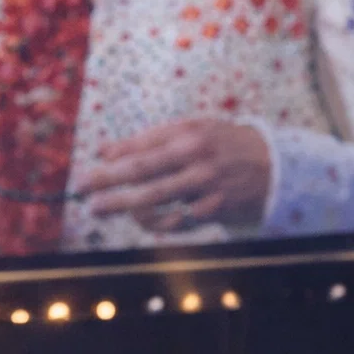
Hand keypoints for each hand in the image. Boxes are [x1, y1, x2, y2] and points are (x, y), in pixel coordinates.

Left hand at [75, 119, 271, 231]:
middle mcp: (195, 156)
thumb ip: (149, 140)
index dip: (110, 160)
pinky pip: (176, 220)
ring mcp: (205, 183)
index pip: (140, 146)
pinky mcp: (214, 207)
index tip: (86, 171)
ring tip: (100, 209)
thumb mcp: (190, 131)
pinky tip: (141, 220)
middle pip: (143, 170)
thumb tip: (106, 151)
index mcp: (187, 132)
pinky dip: (156, 222)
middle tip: (81, 191)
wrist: (273, 164)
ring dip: (123, 205)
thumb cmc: (220, 144)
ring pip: (156, 198)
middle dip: (107, 181)